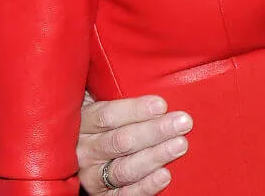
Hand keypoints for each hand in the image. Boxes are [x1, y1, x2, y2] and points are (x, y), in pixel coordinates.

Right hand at [77, 92, 191, 194]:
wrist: (82, 153)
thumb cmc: (102, 120)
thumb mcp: (99, 100)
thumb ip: (116, 93)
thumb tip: (150, 79)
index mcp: (83, 121)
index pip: (107, 115)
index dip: (135, 110)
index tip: (162, 105)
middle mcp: (83, 150)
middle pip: (120, 141)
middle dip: (155, 131)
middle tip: (182, 123)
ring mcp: (91, 174)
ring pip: (124, 168)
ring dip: (155, 156)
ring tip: (180, 145)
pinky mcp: (101, 195)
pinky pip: (124, 194)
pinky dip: (145, 186)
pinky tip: (165, 175)